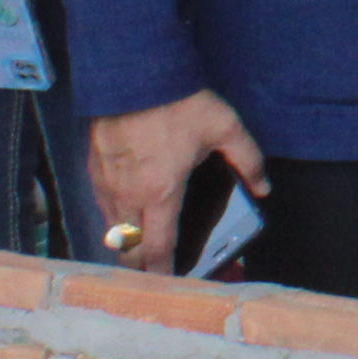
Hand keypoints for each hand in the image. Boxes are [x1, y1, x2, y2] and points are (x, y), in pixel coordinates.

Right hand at [85, 90, 263, 277]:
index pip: (159, 247)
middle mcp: (128, 196)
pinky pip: (101, 204)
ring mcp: (107, 183)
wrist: (135, 73)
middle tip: (154, 273)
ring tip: (139, 250)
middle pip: (129, 247)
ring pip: (111, 228)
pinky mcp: (94, 167)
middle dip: (140, 265)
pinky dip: (112, 218)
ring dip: (125, 243)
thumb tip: (264, 188)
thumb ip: (247, 161)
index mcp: (161, 194)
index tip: (168, 285)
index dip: (163, 271)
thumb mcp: (225, 128)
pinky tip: (122, 216)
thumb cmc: (179, 103)